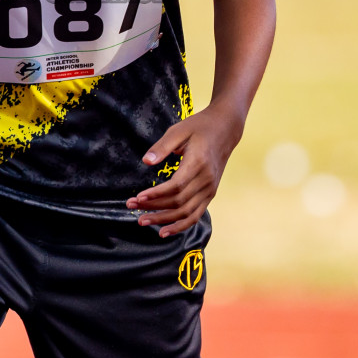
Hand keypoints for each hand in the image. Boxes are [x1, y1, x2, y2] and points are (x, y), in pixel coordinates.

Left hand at [125, 104, 244, 236]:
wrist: (225, 128)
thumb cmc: (199, 127)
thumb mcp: (179, 130)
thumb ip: (162, 146)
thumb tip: (146, 161)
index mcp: (198, 163)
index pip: (176, 186)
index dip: (157, 195)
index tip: (138, 197)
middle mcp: (206, 179)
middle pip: (178, 202)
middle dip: (154, 207)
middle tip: (131, 207)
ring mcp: (210, 188)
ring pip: (186, 212)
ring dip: (164, 220)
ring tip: (143, 221)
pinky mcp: (211, 193)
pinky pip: (196, 215)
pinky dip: (181, 225)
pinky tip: (165, 231)